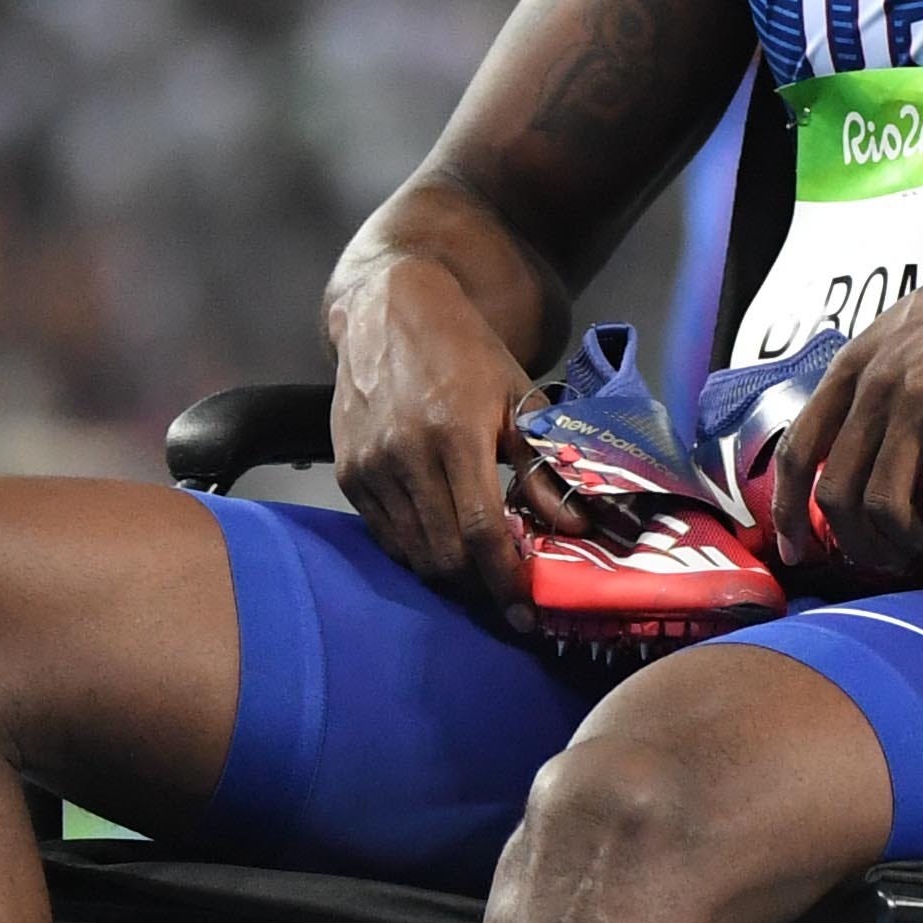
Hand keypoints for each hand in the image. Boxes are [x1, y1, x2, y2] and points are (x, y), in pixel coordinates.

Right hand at [325, 257, 540, 622]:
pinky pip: (385, 535)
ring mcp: (370, 467)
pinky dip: (416, 547)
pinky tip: (441, 531)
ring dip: (449, 570)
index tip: (526, 612)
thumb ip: (542, 465)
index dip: (505, 581)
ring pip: (412, 553)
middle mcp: (405, 455)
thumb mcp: (517, 397)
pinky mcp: (347, 473)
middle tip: (507, 587)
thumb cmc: (464, 350)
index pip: (481, 532)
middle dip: (480, 584)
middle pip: (444, 555)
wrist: (386, 309)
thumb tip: (575, 526)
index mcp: (455, 434)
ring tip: (478, 561)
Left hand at [763, 247, 922, 583]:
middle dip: (855, 542)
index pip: (797, 448)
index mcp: (853, 365)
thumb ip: (873, 382)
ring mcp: (918, 401)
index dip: (786, 509)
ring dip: (906, 541)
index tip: (797, 547)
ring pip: (883, 504)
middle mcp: (876, 385)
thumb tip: (858, 442)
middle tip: (883, 557)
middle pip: (834, 492)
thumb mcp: (903, 333)